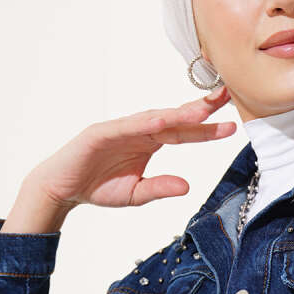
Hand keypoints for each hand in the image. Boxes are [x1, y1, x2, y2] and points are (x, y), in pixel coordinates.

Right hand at [26, 84, 236, 213]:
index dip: (206, 130)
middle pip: (174, 118)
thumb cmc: (97, 187)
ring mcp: (120, 129)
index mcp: (149, 143)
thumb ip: (161, 188)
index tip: (231, 126)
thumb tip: (188, 187)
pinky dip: (144, 122)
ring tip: (202, 109)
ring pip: (154, 118)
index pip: (183, 133)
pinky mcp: (100, 132)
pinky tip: (164, 120)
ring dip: (177, 112)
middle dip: (200, 109)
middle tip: (227, 99)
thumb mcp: (136, 194)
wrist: (62, 190)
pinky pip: (127, 126)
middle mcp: (138, 131)